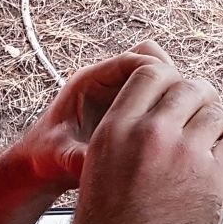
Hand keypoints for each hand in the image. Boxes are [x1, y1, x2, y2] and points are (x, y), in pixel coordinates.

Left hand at [12, 40, 176, 191]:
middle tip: (182, 107)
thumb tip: (93, 165)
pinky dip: (169, 106)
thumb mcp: (60, 157)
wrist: (40, 163)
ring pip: (158, 74)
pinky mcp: (129, 105)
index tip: (173, 95)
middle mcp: (107, 80)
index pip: (133, 59)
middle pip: (151, 58)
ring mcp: (119, 91)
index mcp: (89, 81)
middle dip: (170, 79)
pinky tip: (174, 129)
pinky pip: (158, 94)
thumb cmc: (44, 157)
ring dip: (172, 92)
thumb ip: (77, 157)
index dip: (158, 73)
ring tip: (181, 119)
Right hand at [67, 61, 222, 223]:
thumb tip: (153, 86)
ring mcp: (185, 154)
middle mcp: (151, 135)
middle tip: (198, 116)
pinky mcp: (214, 177)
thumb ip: (126, 121)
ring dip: (218, 125)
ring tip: (208, 143)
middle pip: (190, 87)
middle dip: (198, 99)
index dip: (169, 78)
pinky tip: (222, 160)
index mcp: (117, 129)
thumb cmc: (110, 222)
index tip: (174, 92)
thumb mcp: (99, 161)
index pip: (151, 72)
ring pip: (218, 112)